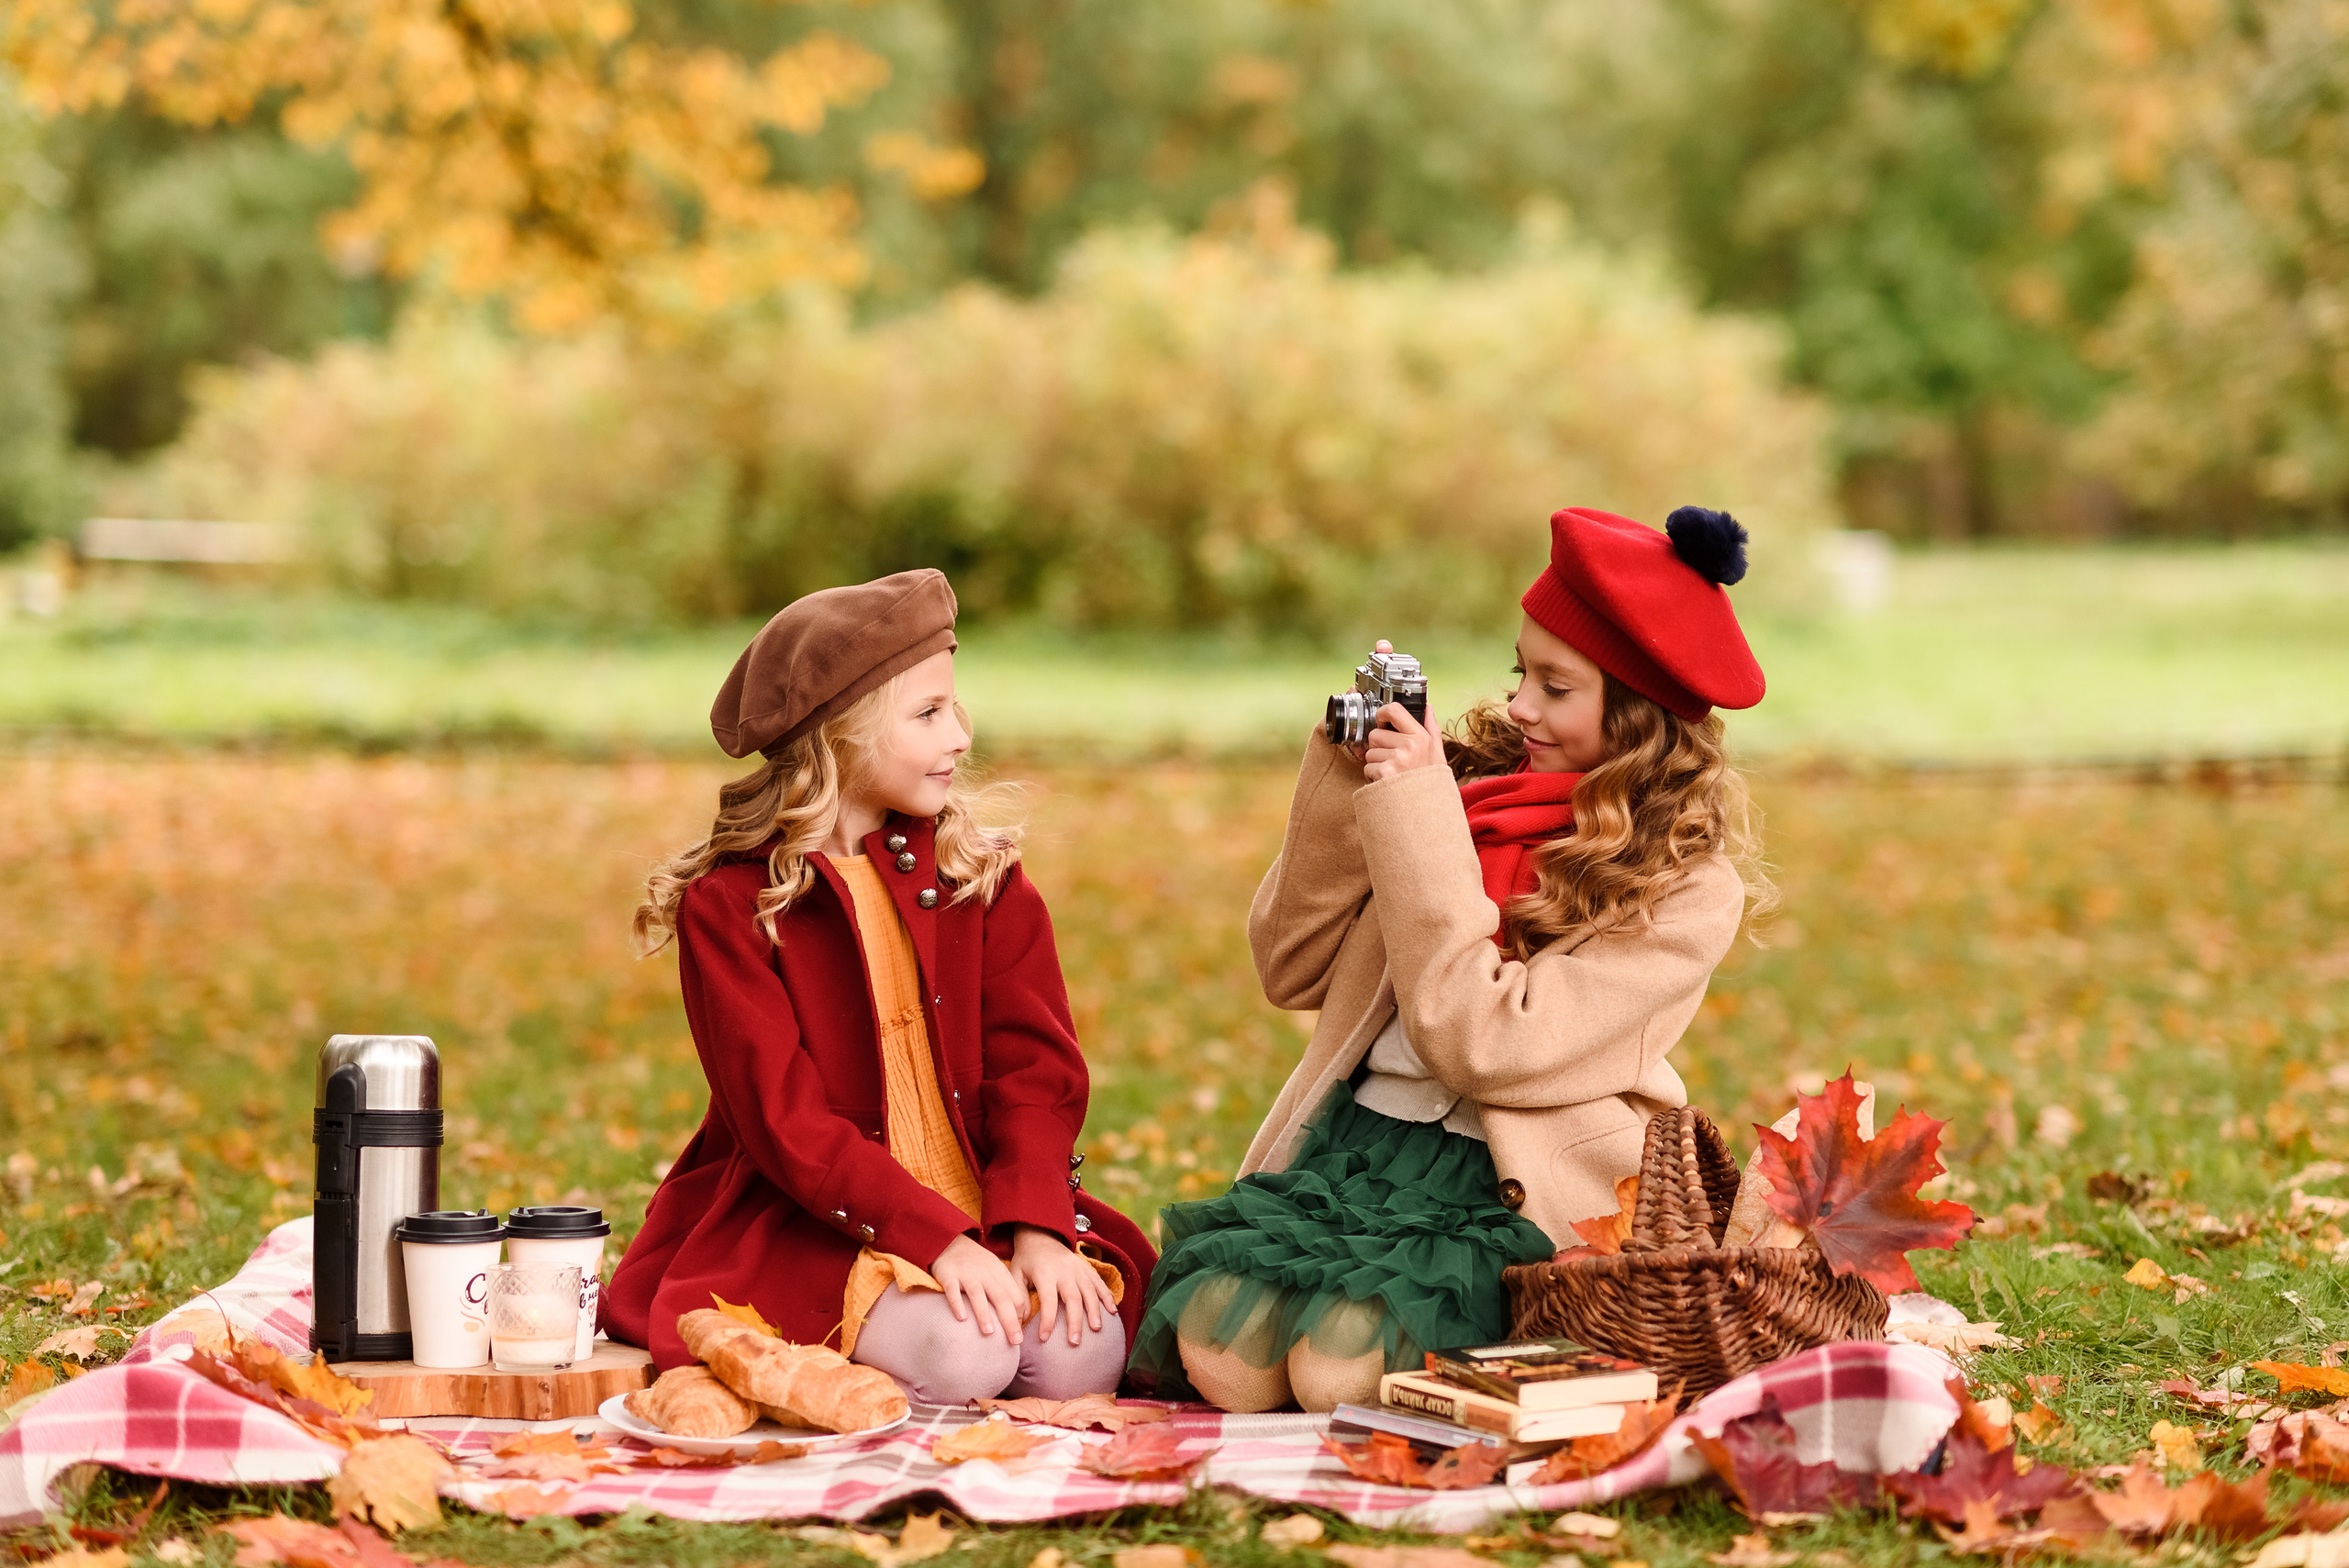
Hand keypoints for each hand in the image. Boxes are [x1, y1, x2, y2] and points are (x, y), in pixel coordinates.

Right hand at [929, 1234, 1026, 1345]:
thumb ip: (1005, 1290)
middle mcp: (985, 1273)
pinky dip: (957, 1303)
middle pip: (1001, 1298)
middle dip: (1010, 1320)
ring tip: (990, 1332)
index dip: (1019, 1316)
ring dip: (984, 1313)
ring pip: (978, 1294)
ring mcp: (966, 1273)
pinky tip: (961, 1318)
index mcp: (999, 1273)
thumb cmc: (976, 1262)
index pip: (1015, 1296)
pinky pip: (953, 1290)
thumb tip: (1019, 1318)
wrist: (951, 1240)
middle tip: (1015, 1341)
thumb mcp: (994, 1271)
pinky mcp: (948, 1275)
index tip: (1019, 1335)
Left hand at [1007, 1223, 1115, 1345]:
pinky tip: (1112, 1312)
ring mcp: (1078, 1269)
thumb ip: (1018, 1296)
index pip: (1048, 1300)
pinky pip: (1099, 1283)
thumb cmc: (1026, 1259)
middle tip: (1075, 1342)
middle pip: (1073, 1298)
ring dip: (1095, 1311)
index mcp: (1045, 1273)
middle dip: (1075, 1321)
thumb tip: (1020, 1321)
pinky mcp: (1086, 1268)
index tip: (1044, 1338)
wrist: (1041, 1235)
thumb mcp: (1015, 1273)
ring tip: (1096, 1330)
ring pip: (1090, 1291)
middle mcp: (1064, 1271)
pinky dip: (1107, 1297)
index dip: (1047, 1320)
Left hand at [1360, 659, 1444, 781]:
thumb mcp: (1438, 754)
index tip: (1382, 722)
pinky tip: (1387, 784)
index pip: (1394, 710)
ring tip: (1392, 775)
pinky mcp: (1385, 773)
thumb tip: (1428, 706)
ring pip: (1369, 753)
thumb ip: (1431, 728)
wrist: (1429, 814)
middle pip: (1375, 734)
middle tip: (1393, 762)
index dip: (1382, 714)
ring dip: (1376, 764)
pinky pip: (1367, 768)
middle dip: (1379, 748)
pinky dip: (1373, 777)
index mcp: (1422, 737)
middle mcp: (1410, 745)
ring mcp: (1397, 759)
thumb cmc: (1431, 784)